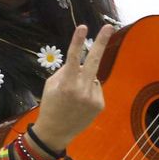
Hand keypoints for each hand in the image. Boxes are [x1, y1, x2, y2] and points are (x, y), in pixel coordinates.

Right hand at [31, 23, 114, 151]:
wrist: (56, 132)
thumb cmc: (50, 106)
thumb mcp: (50, 86)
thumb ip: (65, 71)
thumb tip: (80, 63)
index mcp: (66, 84)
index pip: (73, 57)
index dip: (77, 41)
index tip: (83, 27)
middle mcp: (82, 90)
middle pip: (94, 61)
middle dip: (101, 42)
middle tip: (109, 27)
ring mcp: (93, 97)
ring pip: (92, 76)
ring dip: (85, 79)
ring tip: (74, 96)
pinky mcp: (100, 104)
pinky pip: (96, 88)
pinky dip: (89, 90)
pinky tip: (81, 102)